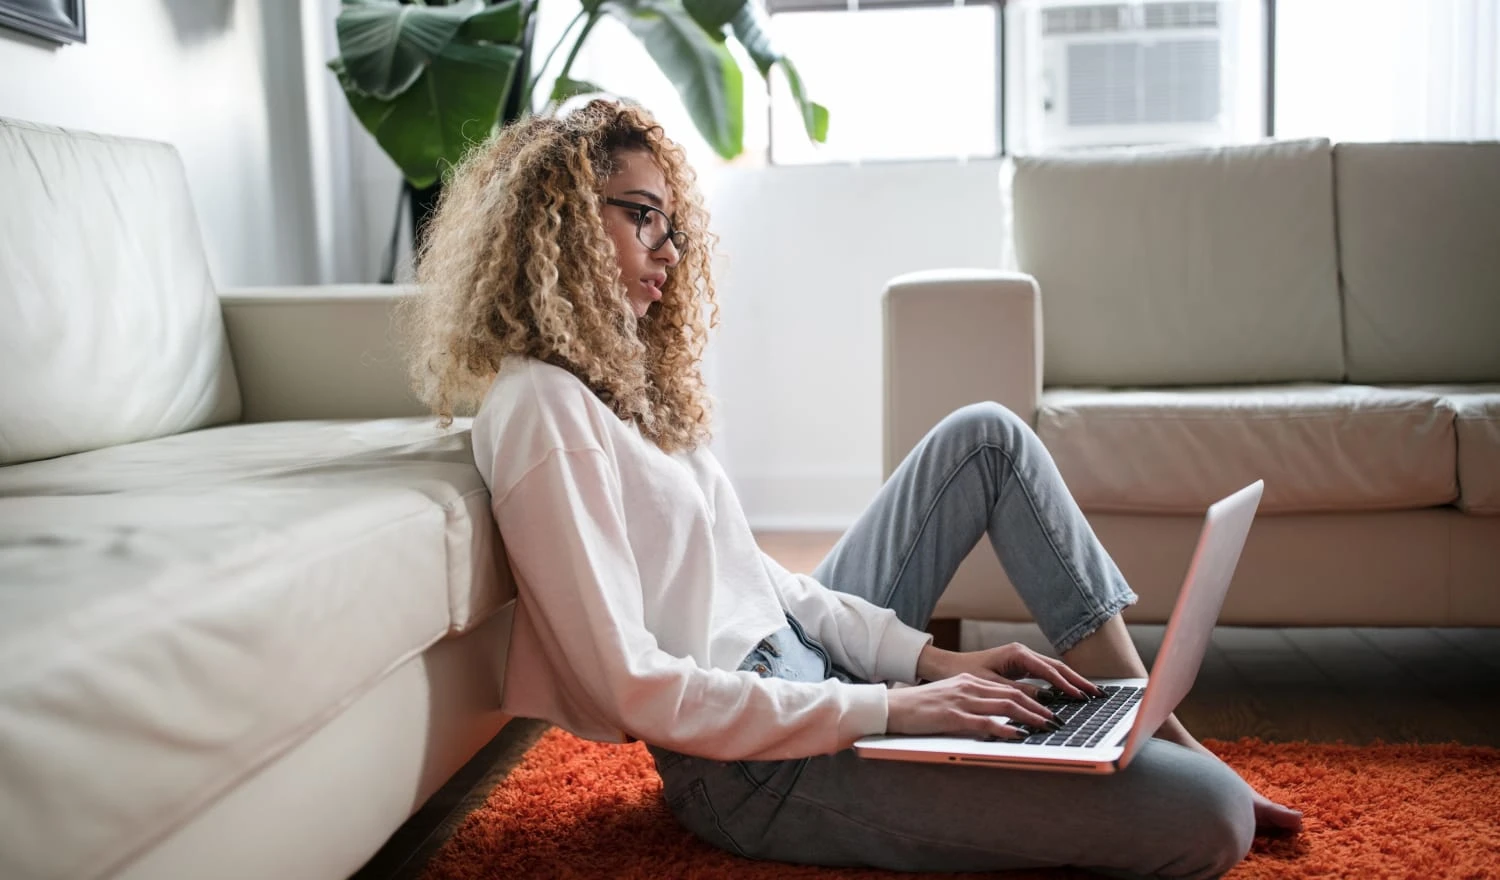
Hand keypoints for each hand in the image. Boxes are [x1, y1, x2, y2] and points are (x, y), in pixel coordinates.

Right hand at [885, 673, 1060, 738]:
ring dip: (1030, 717)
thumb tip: (995, 717)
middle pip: (1012, 695)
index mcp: (969, 681)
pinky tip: (1018, 735)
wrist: (892, 707)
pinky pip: (985, 722)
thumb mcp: (949, 698)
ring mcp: (961, 701)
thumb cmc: (919, 707)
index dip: (1033, 699)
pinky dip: (1005, 728)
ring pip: (1005, 706)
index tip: (1049, 710)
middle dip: (1039, 708)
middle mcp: (969, 687)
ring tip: (1047, 727)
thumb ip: (972, 703)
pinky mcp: (952, 716)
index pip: (1008, 688)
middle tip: (1057, 720)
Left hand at [917, 641, 1105, 699]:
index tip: (1081, 697)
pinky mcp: (1020, 666)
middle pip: (1057, 667)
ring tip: (1091, 694)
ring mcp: (1023, 659)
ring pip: (1053, 670)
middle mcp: (1023, 653)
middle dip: (1078, 681)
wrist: (948, 667)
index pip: (1049, 671)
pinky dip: (1059, 684)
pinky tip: (1071, 693)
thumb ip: (1018, 692)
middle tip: (1097, 694)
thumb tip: (1045, 700)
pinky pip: (1045, 675)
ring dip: (1072, 682)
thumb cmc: (965, 674)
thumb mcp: (992, 685)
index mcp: (1017, 654)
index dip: (1066, 685)